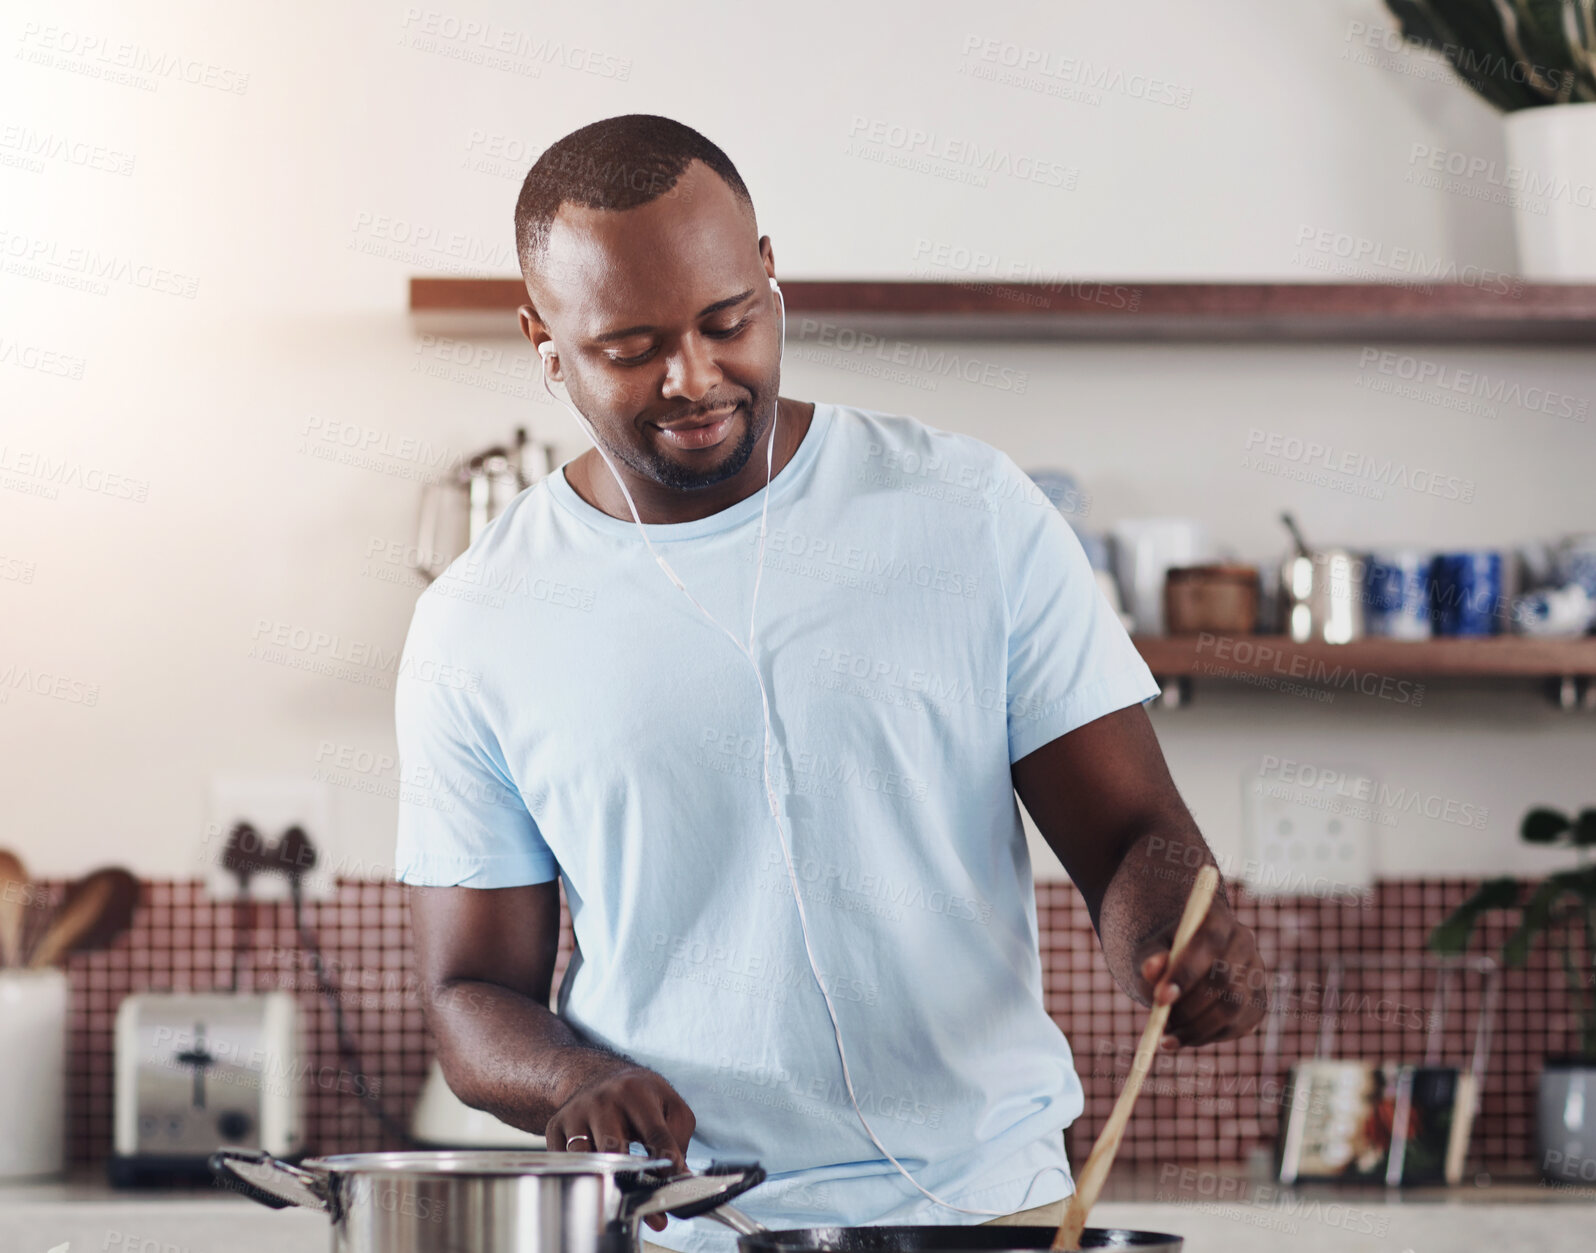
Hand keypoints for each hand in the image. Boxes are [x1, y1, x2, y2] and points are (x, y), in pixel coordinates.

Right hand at [546, 1065, 696, 1231]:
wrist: (595, 1075)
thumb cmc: (638, 1096)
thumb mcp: (667, 1104)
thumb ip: (679, 1139)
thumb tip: (681, 1178)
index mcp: (637, 1092)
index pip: (654, 1132)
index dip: (665, 1159)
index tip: (670, 1178)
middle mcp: (603, 1100)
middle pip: (614, 1148)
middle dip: (629, 1176)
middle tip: (642, 1199)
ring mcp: (576, 1113)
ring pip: (586, 1158)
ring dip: (602, 1179)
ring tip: (617, 1193)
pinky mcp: (556, 1126)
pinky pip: (565, 1162)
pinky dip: (579, 1176)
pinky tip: (594, 1179)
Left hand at [1136, 896, 1267, 1048]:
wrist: (1185, 964)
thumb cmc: (1164, 954)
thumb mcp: (1150, 951)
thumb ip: (1150, 958)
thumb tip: (1151, 969)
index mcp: (1217, 919)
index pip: (1209, 942)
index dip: (1186, 971)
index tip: (1160, 997)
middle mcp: (1244, 943)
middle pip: (1224, 978)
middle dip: (1190, 1006)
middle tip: (1161, 1022)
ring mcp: (1255, 974)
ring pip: (1233, 1007)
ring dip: (1197, 1027)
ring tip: (1167, 1036)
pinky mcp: (1257, 1004)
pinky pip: (1237, 1027)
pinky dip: (1207, 1037)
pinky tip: (1183, 1037)